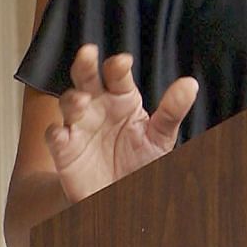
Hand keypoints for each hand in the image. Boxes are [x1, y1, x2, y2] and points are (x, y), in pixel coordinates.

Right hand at [45, 44, 198, 205]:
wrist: (123, 193)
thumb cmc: (141, 159)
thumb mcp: (161, 136)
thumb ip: (172, 110)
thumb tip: (190, 84)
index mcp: (122, 99)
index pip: (118, 76)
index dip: (118, 66)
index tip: (123, 62)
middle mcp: (98, 107)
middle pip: (87, 79)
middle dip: (85, 65)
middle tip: (88, 53)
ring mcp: (79, 126)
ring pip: (68, 103)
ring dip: (73, 99)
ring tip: (83, 100)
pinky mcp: (65, 149)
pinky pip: (56, 136)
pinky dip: (56, 133)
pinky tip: (62, 132)